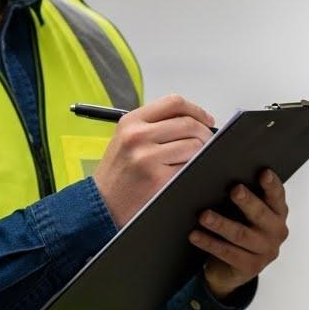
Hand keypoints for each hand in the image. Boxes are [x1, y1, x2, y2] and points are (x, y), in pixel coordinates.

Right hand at [93, 94, 215, 227]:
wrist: (101, 206)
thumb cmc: (119, 174)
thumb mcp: (127, 140)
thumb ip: (155, 125)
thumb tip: (195, 120)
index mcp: (131, 122)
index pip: (174, 103)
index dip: (196, 110)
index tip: (206, 120)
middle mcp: (137, 136)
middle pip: (188, 123)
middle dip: (204, 133)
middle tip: (207, 143)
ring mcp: (147, 157)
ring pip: (194, 144)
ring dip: (201, 152)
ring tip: (193, 160)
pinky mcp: (157, 178)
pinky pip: (189, 166)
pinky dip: (193, 168)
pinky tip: (185, 173)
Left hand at [191, 169, 289, 299]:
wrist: (232, 269)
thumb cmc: (239, 229)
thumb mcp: (245, 213)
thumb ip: (243, 198)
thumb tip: (220, 177)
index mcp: (278, 212)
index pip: (277, 195)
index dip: (271, 184)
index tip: (263, 172)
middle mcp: (277, 231)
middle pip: (260, 214)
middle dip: (247, 201)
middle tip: (234, 190)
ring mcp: (266, 251)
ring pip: (241, 235)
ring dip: (221, 224)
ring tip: (204, 215)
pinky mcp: (251, 267)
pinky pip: (228, 253)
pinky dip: (210, 243)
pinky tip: (195, 235)